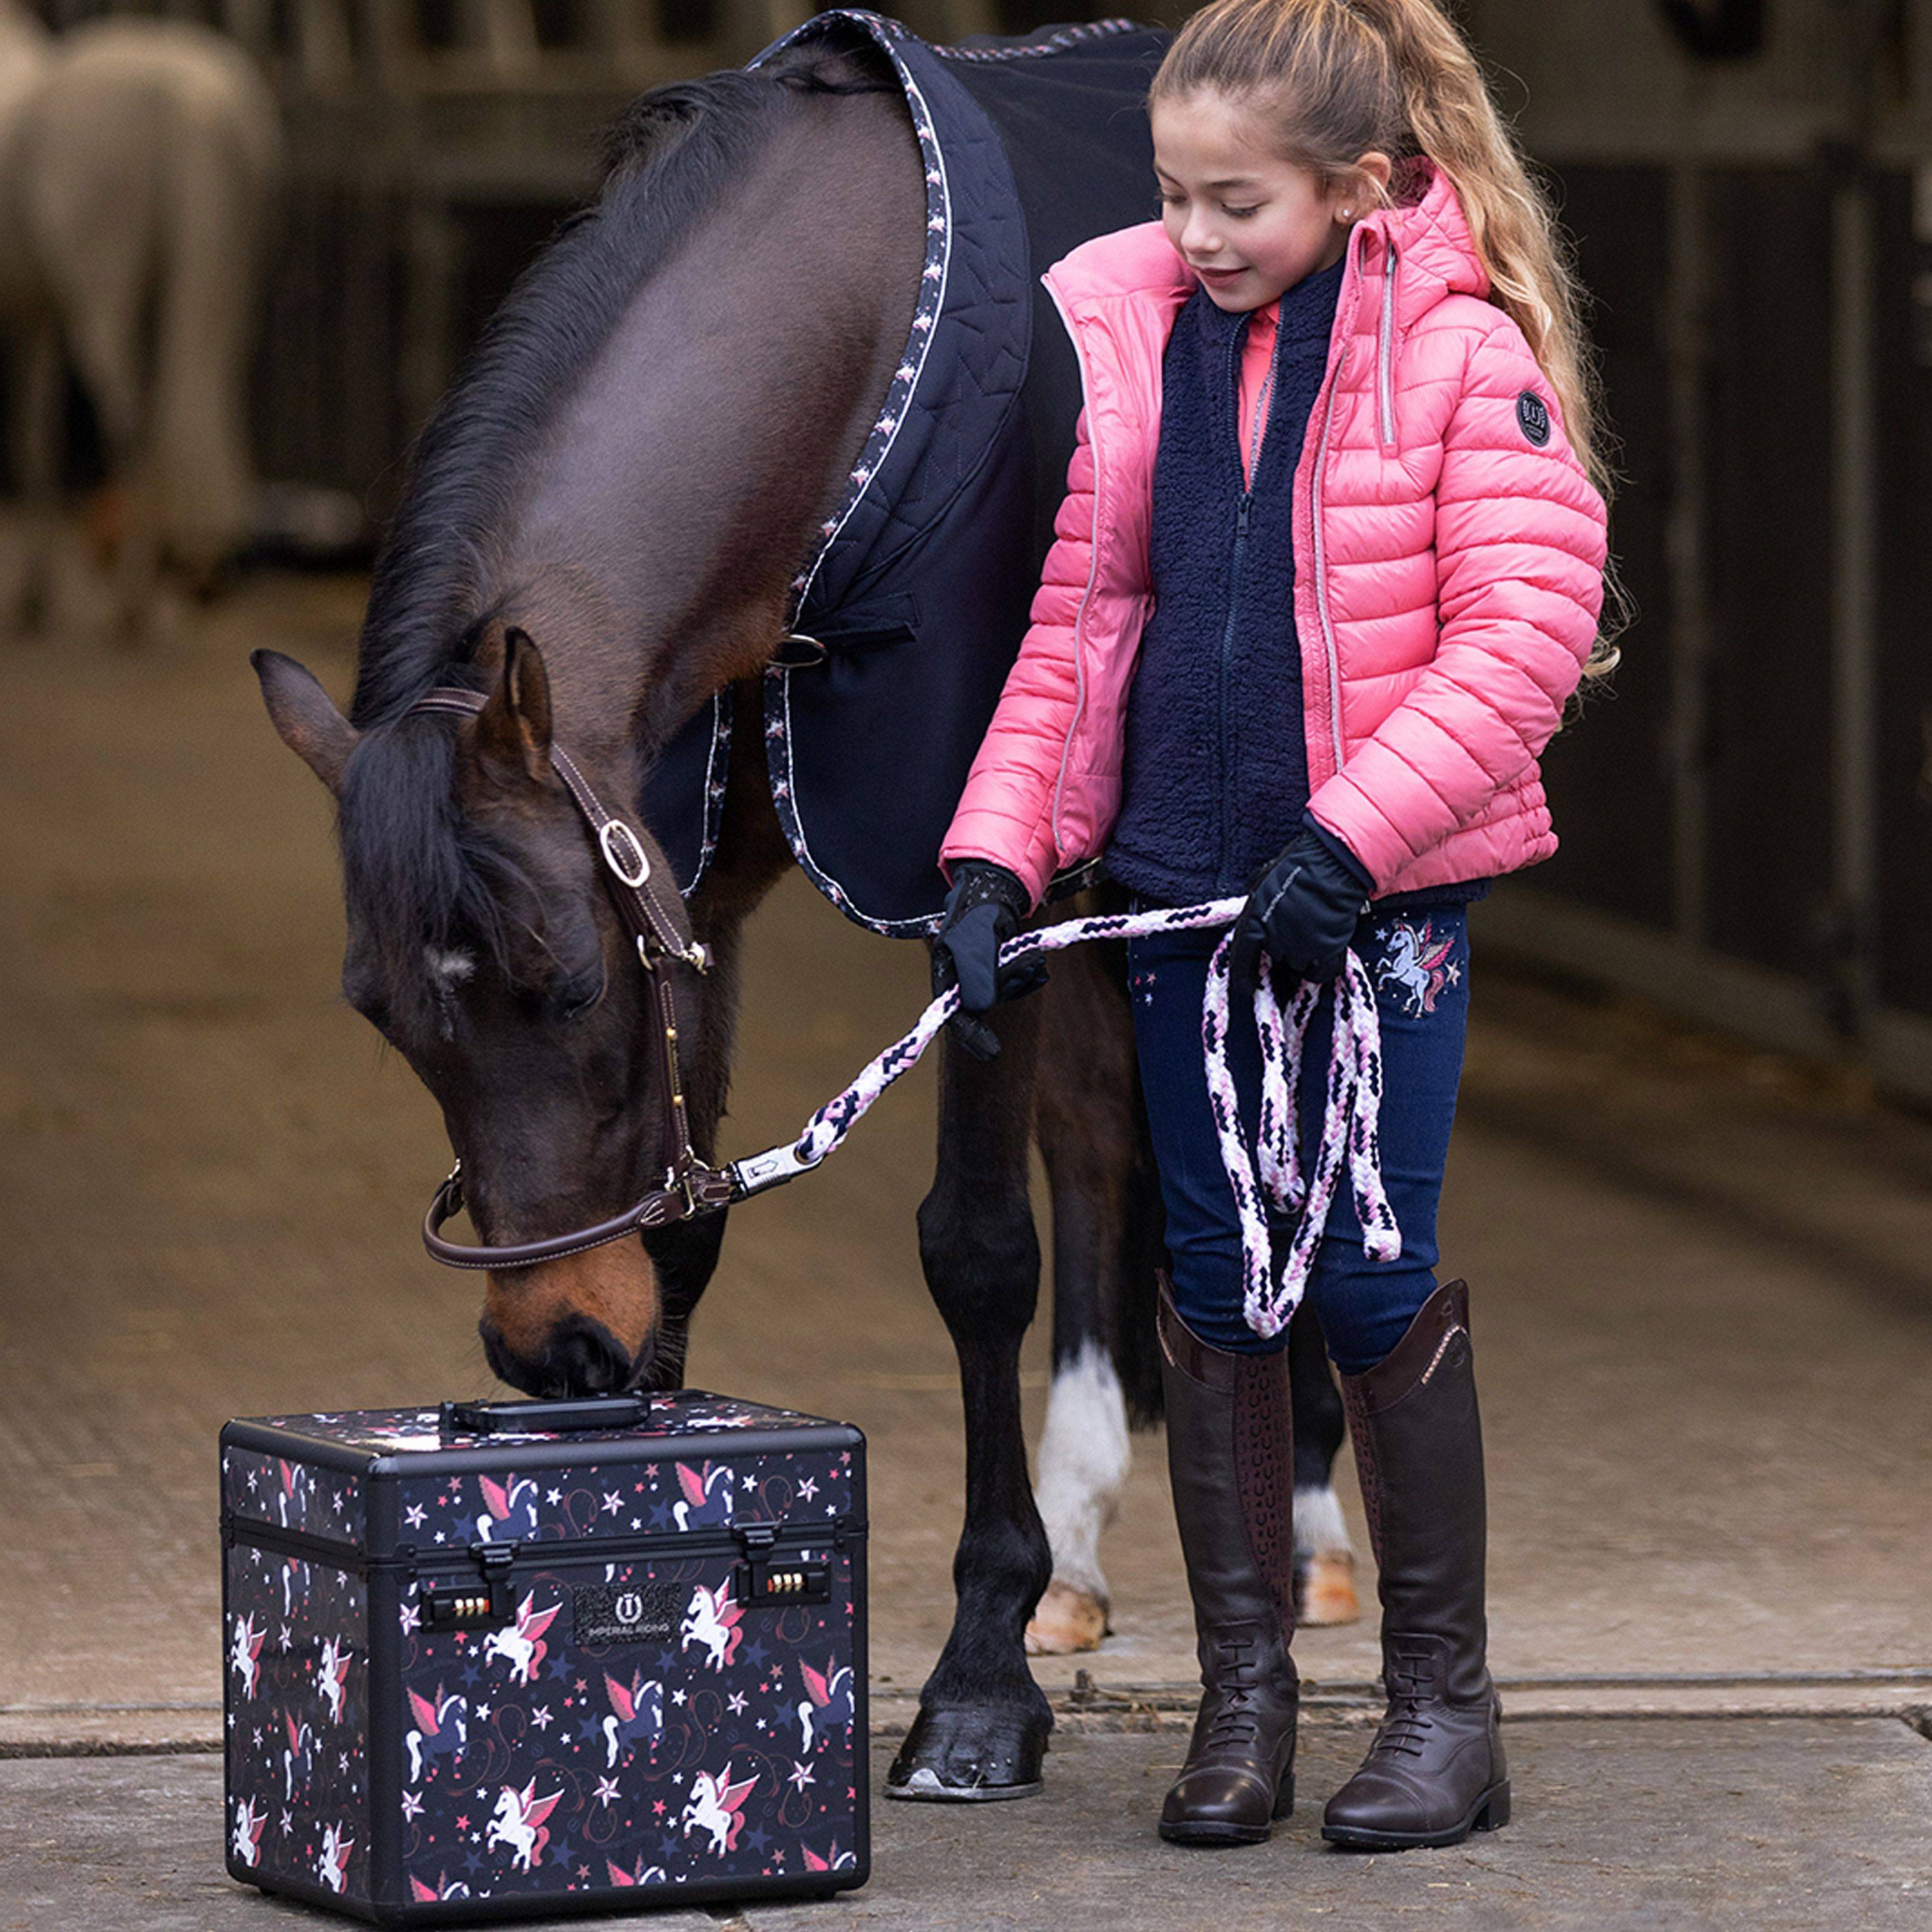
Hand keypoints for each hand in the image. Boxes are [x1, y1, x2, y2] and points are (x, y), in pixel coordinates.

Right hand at [931, 861, 1046, 1060]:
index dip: (972, 1037)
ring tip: (1030, 957)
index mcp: (946, 976)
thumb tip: (980, 1008)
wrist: (995, 891)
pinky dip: (1031, 976)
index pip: (956, 1017)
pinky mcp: (1000, 974)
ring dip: (1023, 978)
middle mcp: (962, 983)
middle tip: (1026, 965)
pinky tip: (1035, 963)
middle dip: (1010, 987)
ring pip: (1006, 996)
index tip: (993, 1054)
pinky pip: (1019, 987)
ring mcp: (982, 979)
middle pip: (987, 1006)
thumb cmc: (979, 911)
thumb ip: (978, 971)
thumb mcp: (977, 939)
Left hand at [1229, 828, 1371, 995]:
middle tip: (1295, 937)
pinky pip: (1320, 973)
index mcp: (1254, 920)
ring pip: (1297, 966)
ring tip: (1314, 935)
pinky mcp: (1326, 951)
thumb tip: (1255, 911)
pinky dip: (1322, 969)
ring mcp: (1300, 947)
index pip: (1241, 958)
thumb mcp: (1264, 880)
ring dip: (1303, 958)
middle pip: (1274, 959)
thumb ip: (1257, 902)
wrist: (1333, 864)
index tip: (1247, 988)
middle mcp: (1274, 939)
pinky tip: (1325, 955)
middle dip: (1281, 953)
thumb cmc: (1299, 865)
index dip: (1243, 976)